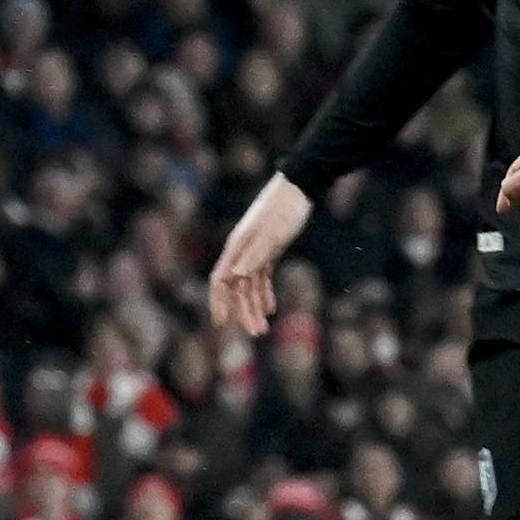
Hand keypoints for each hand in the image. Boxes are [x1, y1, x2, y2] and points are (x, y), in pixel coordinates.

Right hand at [205, 175, 311, 337]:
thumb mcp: (273, 234)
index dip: (218, 302)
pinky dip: (265, 293)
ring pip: (249, 285)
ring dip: (254, 306)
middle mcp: (241, 251)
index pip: (220, 280)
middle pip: (236, 287)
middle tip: (257, 333)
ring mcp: (254, 251)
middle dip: (243, 311)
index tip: (220, 324)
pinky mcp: (268, 249)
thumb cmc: (286, 208)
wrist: (301, 186)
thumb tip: (235, 275)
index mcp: (237, 247)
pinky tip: (271, 308)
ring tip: (264, 328)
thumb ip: (255, 254)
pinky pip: (261, 277)